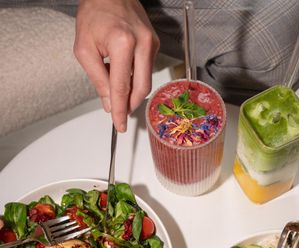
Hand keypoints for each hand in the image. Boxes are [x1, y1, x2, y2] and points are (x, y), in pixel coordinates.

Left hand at [74, 0, 159, 131]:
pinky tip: (123, 71)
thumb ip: (97, 79)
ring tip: (115, 84)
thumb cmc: (95, 13)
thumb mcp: (84, 48)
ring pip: (146, 81)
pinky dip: (135, 77)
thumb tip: (109, 103)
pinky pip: (147, 70)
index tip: (120, 125)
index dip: (119, 110)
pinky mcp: (155, 43)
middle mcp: (142, 43)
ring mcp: (152, 43)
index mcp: (122, 43)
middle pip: (140, 88)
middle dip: (129, 104)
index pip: (121, 87)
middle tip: (118, 112)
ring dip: (131, 90)